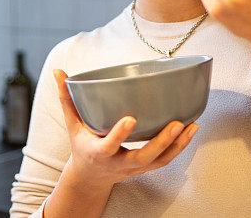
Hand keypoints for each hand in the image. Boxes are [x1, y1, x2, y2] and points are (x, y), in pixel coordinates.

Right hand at [53, 69, 198, 188]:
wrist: (91, 178)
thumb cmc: (82, 145)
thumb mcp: (72, 125)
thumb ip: (67, 99)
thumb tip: (59, 72)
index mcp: (99, 152)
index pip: (109, 145)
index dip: (120, 134)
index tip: (130, 119)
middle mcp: (119, 163)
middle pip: (143, 156)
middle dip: (161, 142)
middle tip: (175, 123)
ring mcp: (135, 167)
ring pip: (160, 160)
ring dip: (178, 144)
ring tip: (192, 125)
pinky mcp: (146, 167)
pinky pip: (166, 159)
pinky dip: (180, 146)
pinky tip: (191, 129)